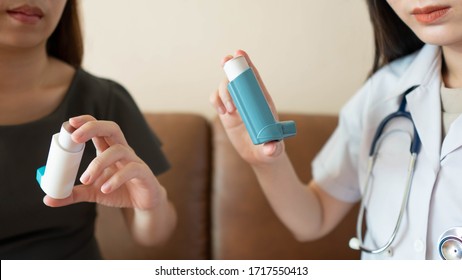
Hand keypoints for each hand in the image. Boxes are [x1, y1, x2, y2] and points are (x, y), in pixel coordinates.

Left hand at [43, 115, 164, 209]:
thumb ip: (73, 193)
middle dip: (93, 128)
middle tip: (75, 138)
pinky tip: (105, 189)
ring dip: (99, 163)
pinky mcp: (144, 173)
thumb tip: (48, 199)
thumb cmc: (119, 191)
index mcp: (109, 150)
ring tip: (85, 179)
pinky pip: (132, 169)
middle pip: (111, 128)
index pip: (99, 128)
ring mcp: (134, 161)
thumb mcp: (92, 192)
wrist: (143, 203)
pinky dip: (116, 178)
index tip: (69, 123)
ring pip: (119, 150)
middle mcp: (122, 151)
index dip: (86, 122)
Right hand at [209, 50, 284, 165]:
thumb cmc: (269, 149)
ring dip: (223, 92)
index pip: (254, 78)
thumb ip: (272, 149)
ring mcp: (236, 104)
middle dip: (230, 67)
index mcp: (261, 100)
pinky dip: (216, 101)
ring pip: (225, 87)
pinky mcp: (226, 112)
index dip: (247, 64)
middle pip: (237, 77)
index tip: (239, 53)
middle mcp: (248, 99)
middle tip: (225, 61)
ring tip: (229, 111)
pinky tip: (222, 111)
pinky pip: (216, 99)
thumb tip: (270, 149)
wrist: (259, 155)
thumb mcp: (272, 150)